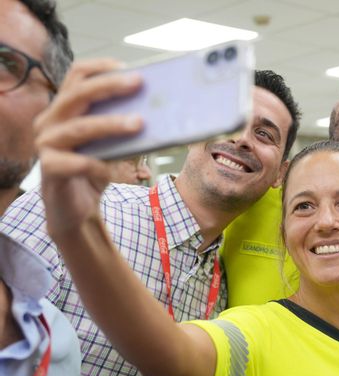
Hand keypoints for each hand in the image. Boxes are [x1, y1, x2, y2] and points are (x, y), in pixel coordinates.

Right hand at [35, 58, 142, 239]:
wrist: (77, 210)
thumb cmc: (94, 170)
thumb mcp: (110, 143)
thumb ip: (121, 123)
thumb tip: (158, 107)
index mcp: (64, 109)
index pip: (77, 76)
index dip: (101, 68)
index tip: (129, 67)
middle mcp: (50, 121)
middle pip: (77, 94)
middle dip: (109, 86)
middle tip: (138, 83)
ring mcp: (46, 145)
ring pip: (79, 128)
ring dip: (111, 124)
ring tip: (139, 123)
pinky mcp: (49, 169)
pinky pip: (76, 162)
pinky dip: (97, 164)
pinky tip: (112, 170)